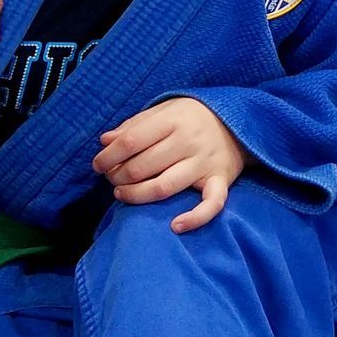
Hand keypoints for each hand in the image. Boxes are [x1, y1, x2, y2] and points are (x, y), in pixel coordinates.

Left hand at [93, 97, 247, 231]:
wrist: (238, 122)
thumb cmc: (193, 117)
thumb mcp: (165, 110)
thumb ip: (135, 124)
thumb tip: (105, 141)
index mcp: (173, 120)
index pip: (131, 141)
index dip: (109, 156)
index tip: (97, 165)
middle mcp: (189, 141)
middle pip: (143, 166)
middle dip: (118, 176)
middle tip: (112, 179)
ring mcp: (205, 163)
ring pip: (164, 187)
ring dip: (137, 195)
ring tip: (123, 194)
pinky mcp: (221, 181)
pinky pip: (211, 204)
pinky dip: (195, 218)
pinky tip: (176, 226)